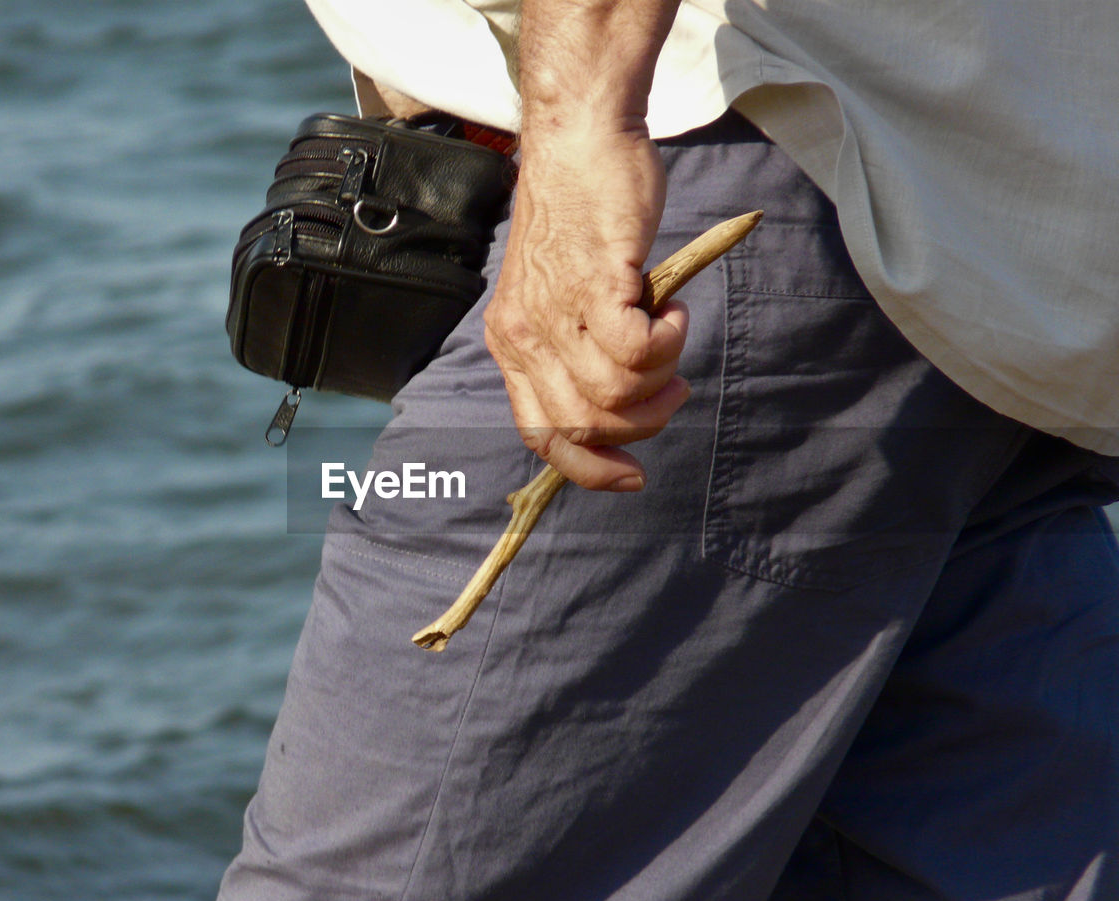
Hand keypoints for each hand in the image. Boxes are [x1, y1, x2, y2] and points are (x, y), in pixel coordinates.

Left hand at [484, 122, 690, 490]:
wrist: (580, 143)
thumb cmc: (579, 217)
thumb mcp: (558, 296)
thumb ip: (574, 349)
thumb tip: (620, 409)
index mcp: (510, 345)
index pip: (541, 435)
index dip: (589, 469)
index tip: (632, 474)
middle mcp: (524, 336)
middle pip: (585, 425)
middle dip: (641, 423)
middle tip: (672, 386)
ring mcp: (555, 311)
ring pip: (614, 395)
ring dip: (660, 378)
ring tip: (672, 336)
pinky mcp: (594, 283)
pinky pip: (636, 351)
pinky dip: (668, 342)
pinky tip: (673, 310)